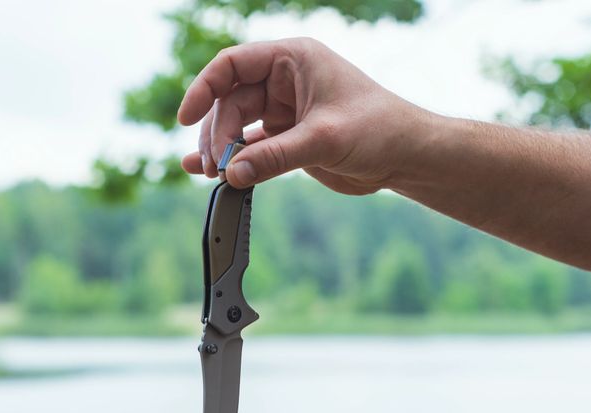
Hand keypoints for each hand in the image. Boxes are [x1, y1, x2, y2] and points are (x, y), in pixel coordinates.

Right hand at [177, 37, 430, 193]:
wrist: (406, 158)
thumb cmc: (379, 130)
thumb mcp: (324, 139)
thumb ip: (275, 157)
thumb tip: (231, 174)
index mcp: (293, 60)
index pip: (232, 65)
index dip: (204, 88)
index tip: (185, 117)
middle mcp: (284, 82)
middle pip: (229, 102)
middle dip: (217, 134)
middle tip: (217, 167)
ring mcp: (284, 111)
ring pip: (235, 126)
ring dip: (221, 150)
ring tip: (215, 175)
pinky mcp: (287, 139)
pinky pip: (249, 147)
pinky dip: (231, 159)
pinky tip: (207, 173)